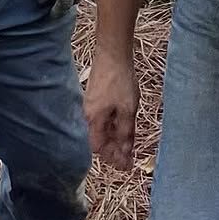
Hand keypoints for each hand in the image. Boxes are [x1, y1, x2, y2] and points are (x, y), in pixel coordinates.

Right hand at [84, 48, 138, 170]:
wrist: (112, 54)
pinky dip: (113, 128)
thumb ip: (126, 131)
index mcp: (94, 119)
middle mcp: (89, 115)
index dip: (112, 158)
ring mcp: (91, 106)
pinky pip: (103, 120)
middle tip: (129, 161)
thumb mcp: (128, 109)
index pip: (98, 147)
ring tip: (128, 148)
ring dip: (114, 141)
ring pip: (102, 130)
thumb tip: (126, 150)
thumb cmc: (120, 80)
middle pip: (99, 140)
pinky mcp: (96, 98)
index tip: (126, 165)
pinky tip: (123, 130)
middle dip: (114, 152)